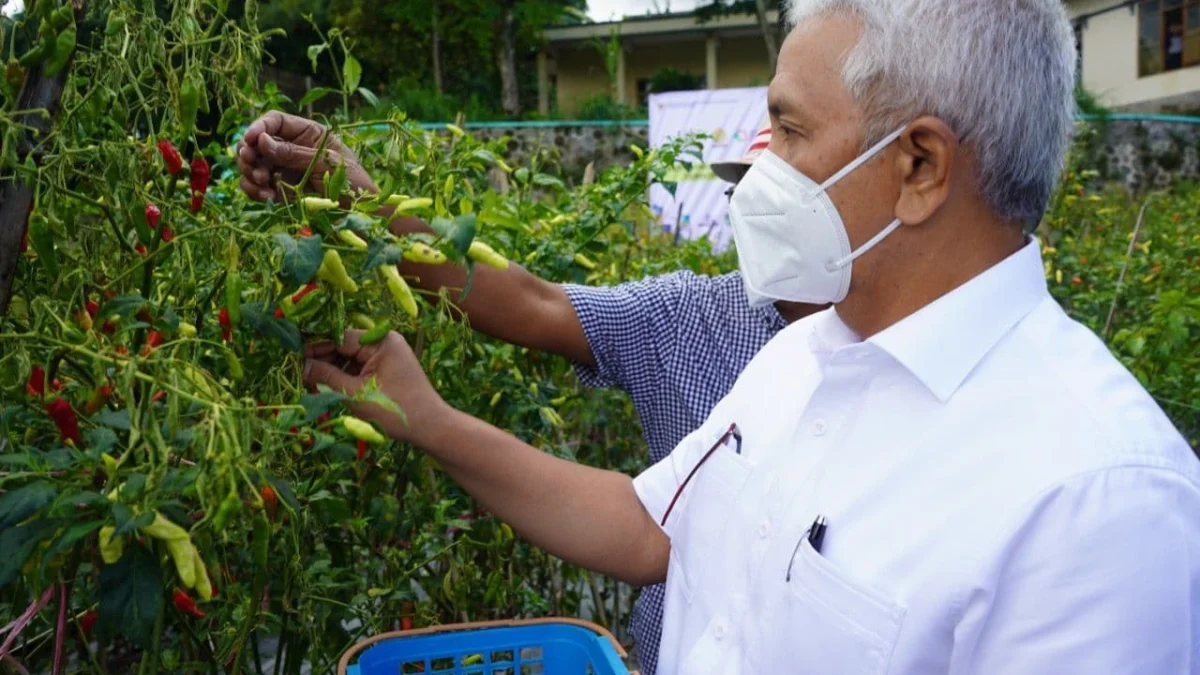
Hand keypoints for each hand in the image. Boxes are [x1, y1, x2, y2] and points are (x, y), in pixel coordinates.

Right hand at [236, 111, 376, 201]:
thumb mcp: (327, 163)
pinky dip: (256, 191)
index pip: (275, 121)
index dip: (258, 127)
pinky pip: (259, 186)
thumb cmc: (355, 182)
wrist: (364, 213)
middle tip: (252, 166)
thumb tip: (262, 140)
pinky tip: (267, 197)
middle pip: (257, 143)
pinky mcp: (282, 190)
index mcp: (307, 133)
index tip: (250, 140)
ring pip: (253, 165)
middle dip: (249, 153)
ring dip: (250, 174)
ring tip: (262, 185)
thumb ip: (294, 153)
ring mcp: (285, 169)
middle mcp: (292, 148)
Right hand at [302, 329, 448, 444]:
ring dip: (332, 369)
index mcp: (381, 341)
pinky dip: (345, 376)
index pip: (339, 337)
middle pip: (344, 345)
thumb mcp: (355, 394)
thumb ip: (326, 377)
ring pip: (351, 357)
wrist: (431, 427)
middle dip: (322, 359)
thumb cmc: (395, 410)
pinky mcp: (388, 368)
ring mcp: (388, 354)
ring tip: (309, 382)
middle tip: (298, 372)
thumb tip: (300, 365)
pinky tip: (328, 386)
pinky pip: (361, 367)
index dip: (314, 347)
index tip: (292, 356)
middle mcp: (385, 342)